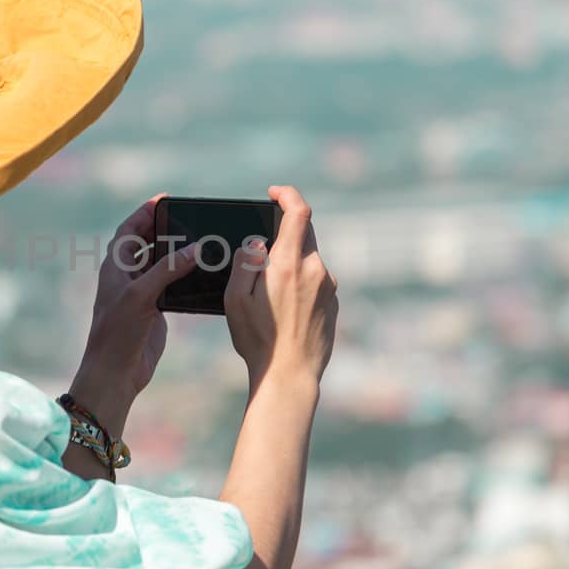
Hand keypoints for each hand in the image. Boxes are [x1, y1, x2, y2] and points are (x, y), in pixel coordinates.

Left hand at [69, 194, 199, 434]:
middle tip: (189, 217)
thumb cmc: (118, 333)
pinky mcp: (155, 310)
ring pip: (161, 264)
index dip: (145, 213)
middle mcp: (127, 276)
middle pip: (146, 243)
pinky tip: (201, 272)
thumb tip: (194, 248)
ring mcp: (142, 293)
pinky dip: (184, 276)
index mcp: (116, 267)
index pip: (129, 230)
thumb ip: (167, 270)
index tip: (166, 199)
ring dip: (177, 253)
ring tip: (200, 239)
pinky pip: (171, 285)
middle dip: (164, 229)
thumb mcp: (141, 296)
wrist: (115, 373)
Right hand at [224, 185, 337, 392]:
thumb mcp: (235, 299)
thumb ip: (245, 262)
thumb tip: (257, 241)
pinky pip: (316, 280)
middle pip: (304, 234)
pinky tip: (284, 310)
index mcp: (289, 264)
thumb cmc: (258, 339)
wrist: (290, 375)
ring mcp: (328, 287)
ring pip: (309, 259)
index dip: (287, 195)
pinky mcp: (334, 303)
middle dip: (284, 233)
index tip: (273, 194)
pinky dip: (300, 283)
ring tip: (269, 294)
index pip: (299, 212)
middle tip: (262, 251)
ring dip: (291, 263)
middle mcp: (315, 270)